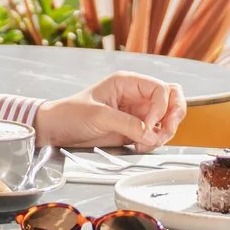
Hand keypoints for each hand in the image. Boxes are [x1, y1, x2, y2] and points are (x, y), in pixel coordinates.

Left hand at [35, 72, 185, 149]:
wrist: (56, 130)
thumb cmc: (70, 113)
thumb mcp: (98, 115)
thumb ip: (127, 124)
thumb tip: (150, 134)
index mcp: (128, 83)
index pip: (160, 89)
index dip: (160, 107)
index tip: (149, 125)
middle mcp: (136, 95)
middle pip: (171, 99)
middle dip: (173, 116)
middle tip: (164, 131)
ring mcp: (137, 113)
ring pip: (167, 118)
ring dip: (164, 131)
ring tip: (148, 143)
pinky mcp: (134, 129)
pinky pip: (155, 133)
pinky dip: (155, 141)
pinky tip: (141, 146)